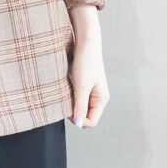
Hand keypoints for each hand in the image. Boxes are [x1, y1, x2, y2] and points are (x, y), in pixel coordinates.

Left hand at [67, 4, 109, 127]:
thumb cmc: (86, 62)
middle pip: (85, 117)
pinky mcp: (85, 87)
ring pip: (80, 108)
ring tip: (66, 93)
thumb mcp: (81, 86)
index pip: (91, 122)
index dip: (78, 120)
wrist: (86, 43)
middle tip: (65, 101)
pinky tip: (65, 89)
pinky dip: (70, 98)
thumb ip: (80, 106)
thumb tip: (78, 124)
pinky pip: (77, 99)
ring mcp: (92, 93)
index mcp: (102, 99)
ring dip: (71, 105)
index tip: (67, 111)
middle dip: (74, 113)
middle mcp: (99, 98)